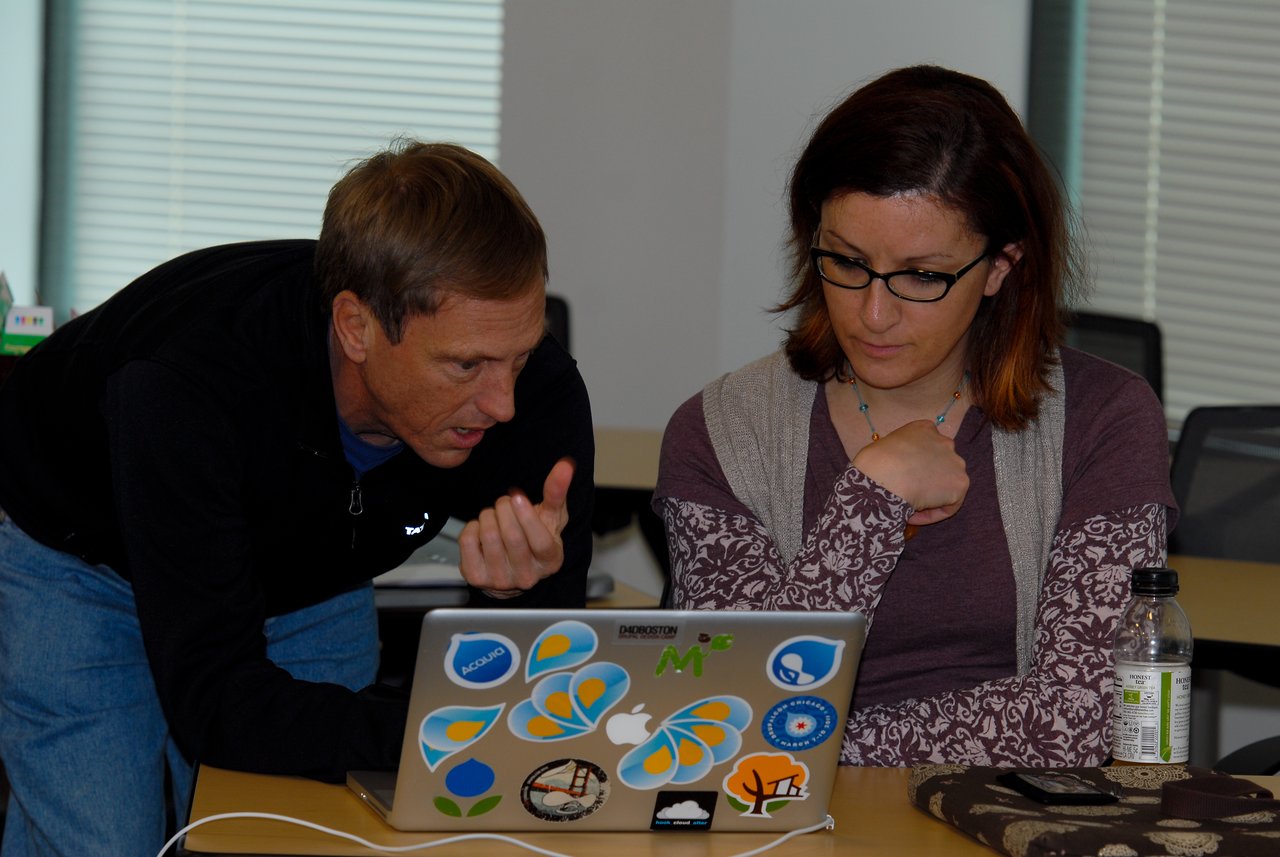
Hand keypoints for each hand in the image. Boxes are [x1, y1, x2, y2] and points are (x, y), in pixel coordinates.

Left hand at [458, 458, 573, 597]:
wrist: (513, 569)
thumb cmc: (536, 537)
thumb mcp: (551, 516)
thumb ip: (558, 491)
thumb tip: (566, 465)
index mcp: (549, 561)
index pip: (540, 541)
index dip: (527, 516)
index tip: (517, 496)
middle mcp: (526, 576)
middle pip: (512, 536)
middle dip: (504, 508)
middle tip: (505, 501)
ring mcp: (500, 580)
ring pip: (489, 536)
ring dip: (488, 515)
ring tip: (495, 515)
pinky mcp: (476, 577)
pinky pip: (468, 541)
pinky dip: (473, 526)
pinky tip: (482, 528)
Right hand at [851, 420, 968, 525]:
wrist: (882, 478)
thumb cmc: (874, 463)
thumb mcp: (886, 447)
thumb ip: (901, 453)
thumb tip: (901, 469)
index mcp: (924, 428)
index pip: (927, 447)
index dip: (916, 466)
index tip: (903, 478)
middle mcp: (945, 441)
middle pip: (941, 465)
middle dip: (928, 479)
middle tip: (909, 493)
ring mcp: (956, 462)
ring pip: (946, 485)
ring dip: (930, 497)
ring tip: (908, 507)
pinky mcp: (960, 483)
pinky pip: (948, 505)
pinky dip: (932, 513)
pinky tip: (912, 514)